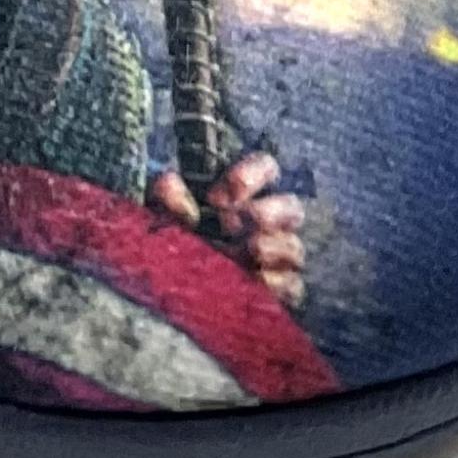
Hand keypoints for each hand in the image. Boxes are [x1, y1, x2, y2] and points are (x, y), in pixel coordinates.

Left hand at [147, 152, 306, 307]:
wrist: (171, 280)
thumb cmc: (174, 231)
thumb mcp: (162, 207)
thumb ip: (167, 192)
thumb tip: (177, 194)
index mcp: (245, 192)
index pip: (267, 167)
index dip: (250, 175)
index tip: (216, 197)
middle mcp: (268, 222)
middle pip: (292, 207)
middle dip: (270, 212)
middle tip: (239, 221)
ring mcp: (277, 257)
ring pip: (295, 247)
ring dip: (273, 247)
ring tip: (248, 249)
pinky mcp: (279, 290)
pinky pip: (293, 286)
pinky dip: (277, 283)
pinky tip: (254, 279)